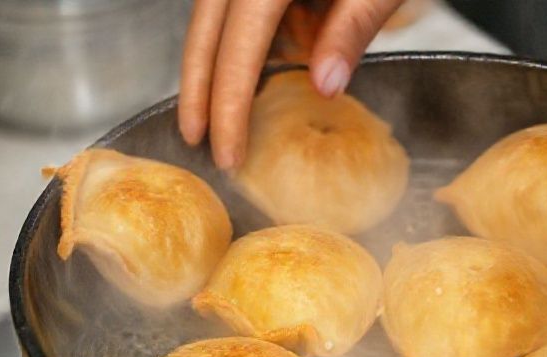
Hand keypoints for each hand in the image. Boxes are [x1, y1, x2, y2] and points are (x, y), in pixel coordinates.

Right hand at [178, 0, 404, 168]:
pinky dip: (246, 43)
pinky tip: (258, 76)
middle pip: (206, 30)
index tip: (228, 153)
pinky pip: (242, 9)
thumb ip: (352, 28)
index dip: (228, 105)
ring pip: (216, 19)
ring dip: (217, 67)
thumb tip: (323, 87)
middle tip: (194, 141)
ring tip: (218, 119)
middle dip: (198, 88)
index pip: (239, 46)